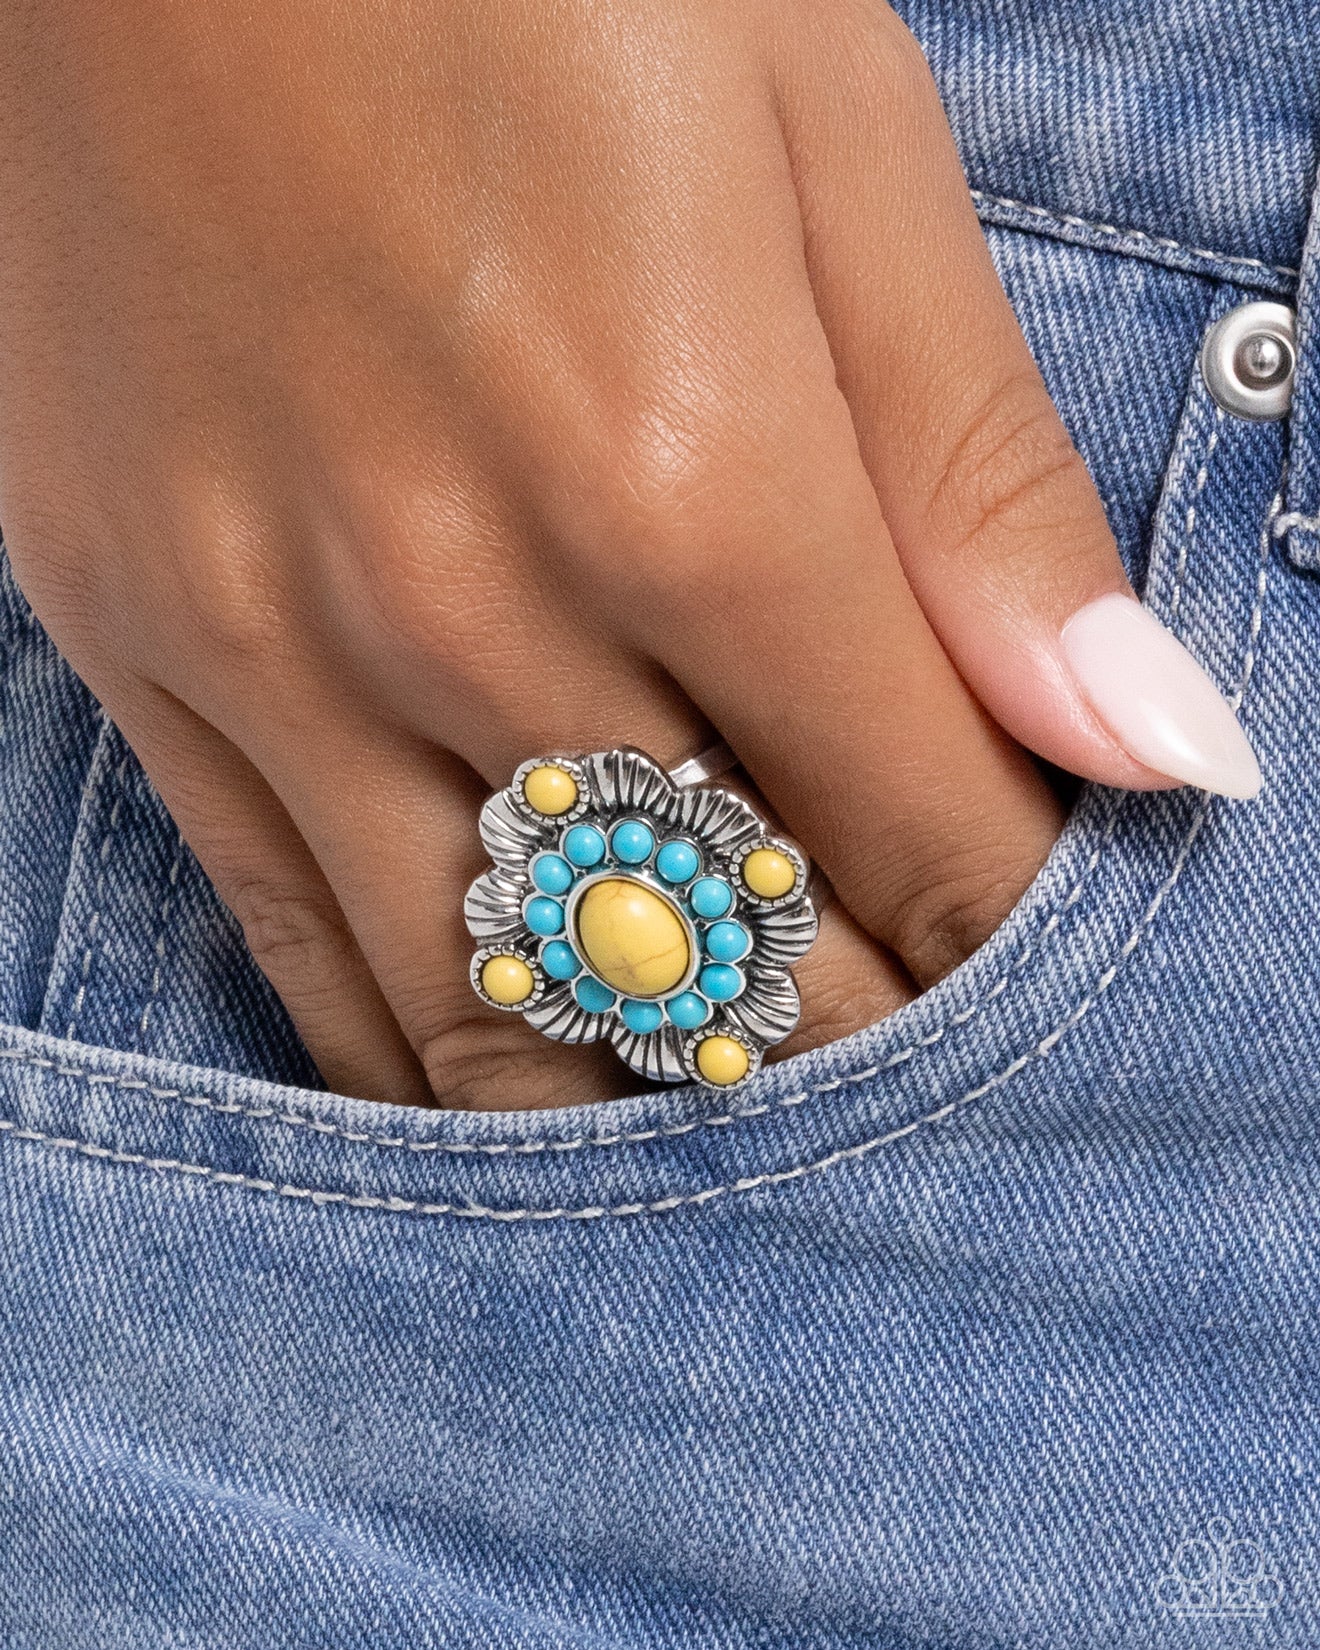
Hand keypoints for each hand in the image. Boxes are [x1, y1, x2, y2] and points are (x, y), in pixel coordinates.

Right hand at [0, 0, 1257, 1108]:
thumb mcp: (832, 138)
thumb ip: (980, 482)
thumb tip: (1147, 743)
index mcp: (693, 472)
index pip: (921, 837)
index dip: (1006, 933)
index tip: (1027, 951)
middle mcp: (470, 598)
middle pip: (726, 957)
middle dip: (851, 1033)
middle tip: (893, 1037)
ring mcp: (276, 636)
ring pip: (494, 1007)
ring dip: (644, 1081)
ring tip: (716, 1085)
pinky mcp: (141, 634)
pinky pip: (291, 942)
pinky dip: (425, 1044)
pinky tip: (510, 1058)